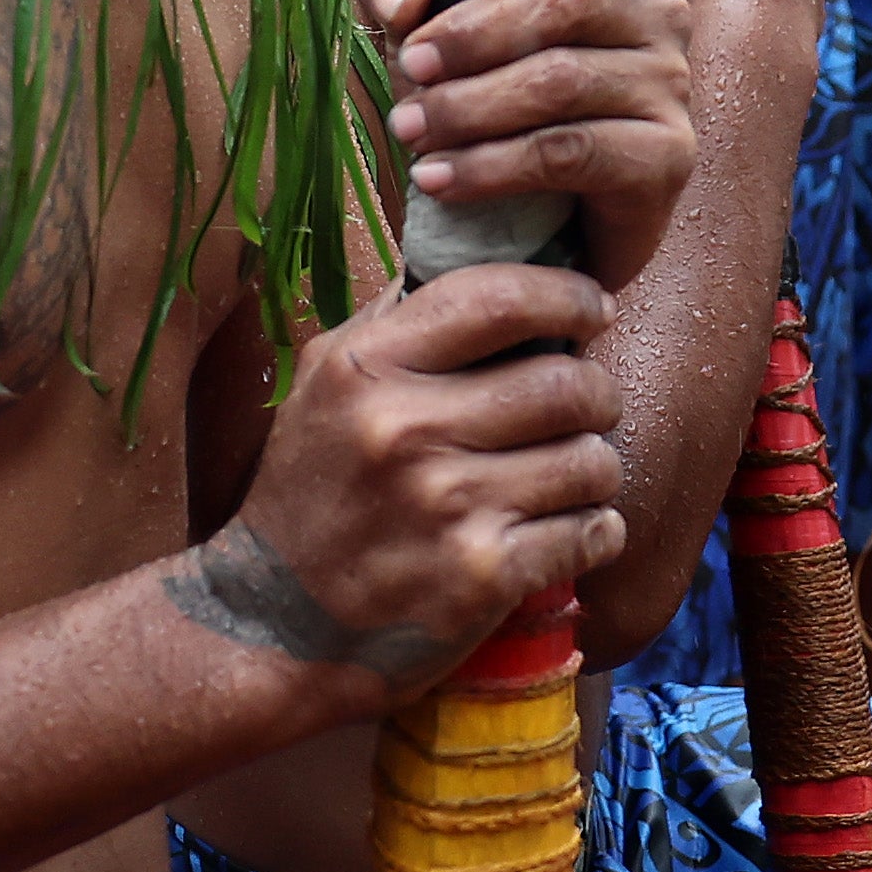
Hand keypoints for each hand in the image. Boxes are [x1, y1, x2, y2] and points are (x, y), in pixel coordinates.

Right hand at [205, 264, 628, 708]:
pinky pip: (588, 532)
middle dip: (596, 392)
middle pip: (566, 382)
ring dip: (598, 465)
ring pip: (590, 459)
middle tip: (590, 404)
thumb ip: (395, 319)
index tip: (592, 307)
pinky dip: (596, 529)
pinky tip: (576, 528)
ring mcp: (447, 506)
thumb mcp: (323, 385)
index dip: (568, 294)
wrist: (273, 627)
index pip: (499, 298)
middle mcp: (405, 431)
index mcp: (366, 370)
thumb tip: (472, 244)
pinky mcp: (482, 576)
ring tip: (575, 473)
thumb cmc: (310, 494)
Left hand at [387, 0, 697, 288]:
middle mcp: (658, 14)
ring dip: (471, 105)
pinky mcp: (665, 157)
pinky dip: (492, 166)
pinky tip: (439, 178)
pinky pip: (573, 151)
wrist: (532, 221)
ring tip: (411, 128)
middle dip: (476, 33)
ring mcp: (670, 85)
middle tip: (412, 65)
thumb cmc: (487, 98)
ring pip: (565, 79)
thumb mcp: (427, 22)